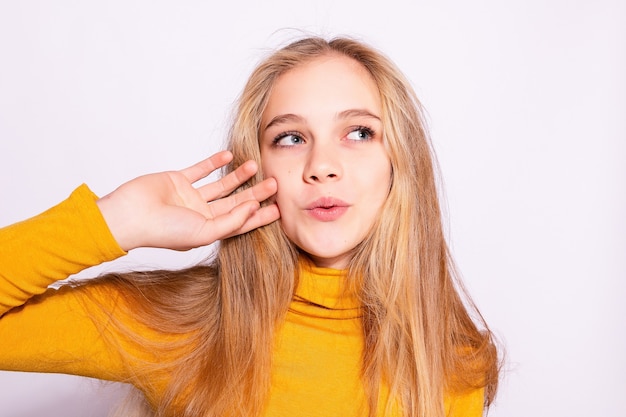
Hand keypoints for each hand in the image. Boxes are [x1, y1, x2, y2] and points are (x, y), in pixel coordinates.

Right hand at [96, 151, 278, 250]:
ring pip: (220, 185)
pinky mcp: (178, 180)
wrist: (130, 215)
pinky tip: (230, 154)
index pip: (240, 222)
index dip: (260, 216)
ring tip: (256, 165)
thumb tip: (254, 208)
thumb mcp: (204, 231)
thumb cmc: (164, 230)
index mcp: (208, 230)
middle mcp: (201, 214)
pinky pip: (201, 170)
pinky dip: (214, 162)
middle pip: (235, 202)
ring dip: (238, 175)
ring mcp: (190, 197)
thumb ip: (231, 221)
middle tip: (275, 182)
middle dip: (254, 193)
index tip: (280, 208)